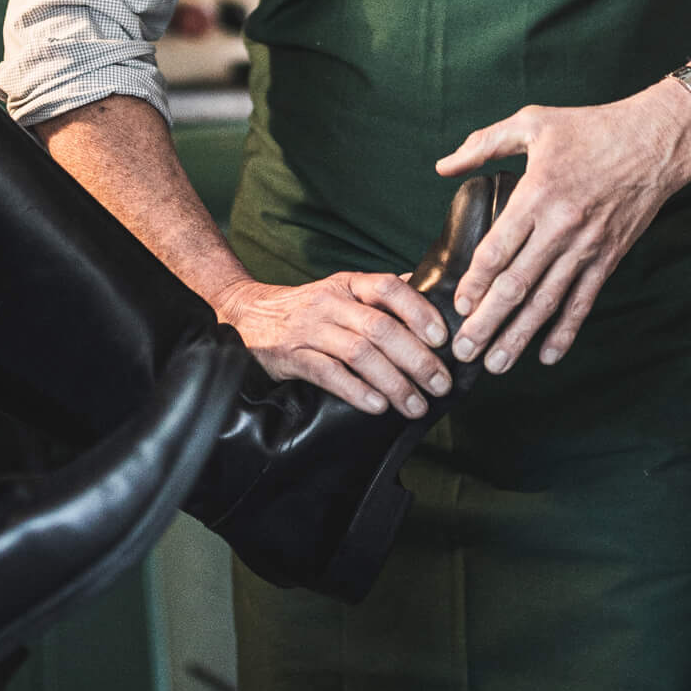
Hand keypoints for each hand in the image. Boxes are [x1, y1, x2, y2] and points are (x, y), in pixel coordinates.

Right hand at [213, 269, 451, 416]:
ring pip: (359, 353)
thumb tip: (431, 290)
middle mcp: (330, 302)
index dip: (419, 310)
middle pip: (380, 327)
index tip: (443, 338)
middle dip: (416, 359)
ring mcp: (309, 328)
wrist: (248, 313)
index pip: (389, 287)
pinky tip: (378, 406)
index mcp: (348, 284)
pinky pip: (328, 374)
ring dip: (393, 382)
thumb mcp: (343, 290)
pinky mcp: (291, 355)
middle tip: (441, 384)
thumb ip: (381, 294)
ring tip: (415, 405)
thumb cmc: (307, 307)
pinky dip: (356, 391)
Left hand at [433, 79, 690, 373]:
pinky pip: (583, 301)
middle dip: (487, 322)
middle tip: (464, 351)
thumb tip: (443, 166)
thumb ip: (484, 144)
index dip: (475, 282)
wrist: (656, 141)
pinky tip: (547, 355)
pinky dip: (566, 331)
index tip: (458, 306)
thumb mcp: (532, 122)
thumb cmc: (590, 128)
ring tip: (495, 364)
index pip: (498, 250)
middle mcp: (561, 227)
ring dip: (520, 336)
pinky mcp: (608, 258)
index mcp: (537, 194)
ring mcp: (587, 247)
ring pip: (547, 302)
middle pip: (517, 285)